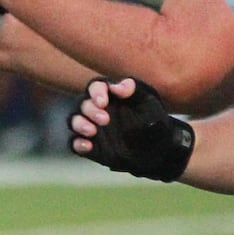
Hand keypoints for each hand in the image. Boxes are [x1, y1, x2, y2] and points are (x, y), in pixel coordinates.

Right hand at [67, 77, 193, 181]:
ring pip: (74, 120)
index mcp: (110, 94)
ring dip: (79, 124)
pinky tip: (88, 145)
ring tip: (92, 131)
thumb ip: (134, 90)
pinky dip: (78, 143)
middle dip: (90, 110)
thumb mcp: (149, 102)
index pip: (96, 86)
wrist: (159, 148)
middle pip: (83, 103)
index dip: (96, 92)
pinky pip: (75, 143)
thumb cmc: (154, 119)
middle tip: (105, 119)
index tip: (103, 101)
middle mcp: (96, 109)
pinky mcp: (90, 146)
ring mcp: (91, 127)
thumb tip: (116, 86)